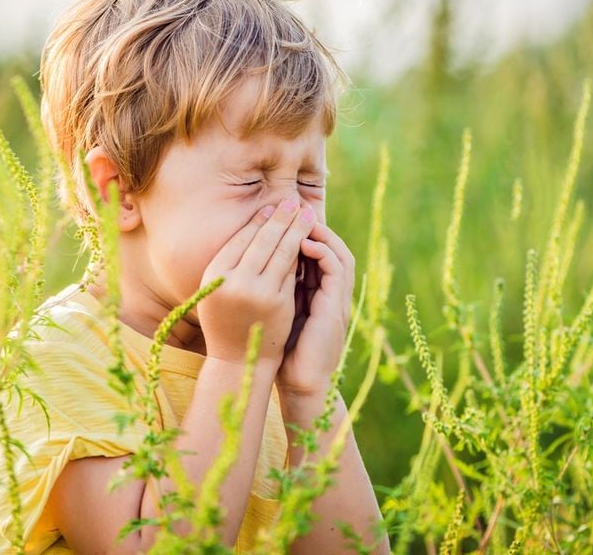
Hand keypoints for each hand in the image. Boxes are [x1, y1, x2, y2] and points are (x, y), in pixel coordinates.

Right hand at [197, 200, 317, 365]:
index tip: (272, 207)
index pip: (241, 238)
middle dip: (281, 217)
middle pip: (262, 240)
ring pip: (281, 251)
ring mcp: (257, 292)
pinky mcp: (278, 302)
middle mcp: (233, 281)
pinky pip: (291, 271)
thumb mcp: (217, 289)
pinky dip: (300, 253)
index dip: (259, 220)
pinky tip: (308, 239)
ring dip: (296, 229)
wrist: (237, 360)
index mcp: (213, 274)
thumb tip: (256, 225)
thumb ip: (231, 263)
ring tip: (306, 214)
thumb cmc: (226, 320)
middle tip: (293, 201)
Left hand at [277, 221, 354, 397]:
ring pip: (339, 254)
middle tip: (293, 207)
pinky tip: (303, 243)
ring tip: (299, 219)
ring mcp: (337, 300)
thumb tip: (253, 264)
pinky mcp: (337, 308)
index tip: (282, 216)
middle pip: (331, 247)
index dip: (303, 232)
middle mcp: (331, 293)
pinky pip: (337, 270)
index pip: (317, 252)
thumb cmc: (284, 352)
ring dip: (321, 234)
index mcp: (319, 293)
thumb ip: (276, 289)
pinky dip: (323, 253)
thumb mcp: (278, 312)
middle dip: (313, 225)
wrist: (299, 384)